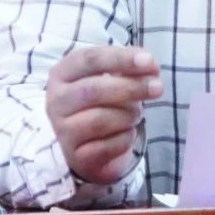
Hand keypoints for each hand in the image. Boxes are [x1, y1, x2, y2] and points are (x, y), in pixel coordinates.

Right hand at [45, 45, 162, 184]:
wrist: (84, 143)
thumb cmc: (99, 101)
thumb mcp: (108, 78)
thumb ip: (127, 69)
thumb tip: (151, 67)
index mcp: (62, 73)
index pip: (90, 59)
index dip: (121, 58)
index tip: (150, 61)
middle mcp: (56, 101)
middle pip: (93, 90)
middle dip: (131, 87)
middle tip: (158, 87)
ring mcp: (62, 131)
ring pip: (100, 120)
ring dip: (129, 115)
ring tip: (137, 113)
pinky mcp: (75, 156)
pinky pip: (107, 146)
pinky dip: (125, 138)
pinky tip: (127, 133)